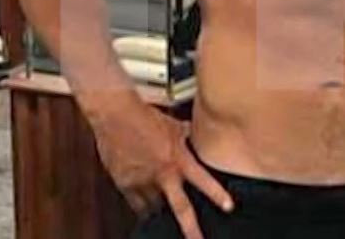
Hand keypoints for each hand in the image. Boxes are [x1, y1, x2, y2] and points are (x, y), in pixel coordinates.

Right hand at [88, 97, 232, 238]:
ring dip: (161, 210)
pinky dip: (141, 205)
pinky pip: (135, 203)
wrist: (116, 116)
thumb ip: (187, 135)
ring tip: (164, 214)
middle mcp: (162, 174)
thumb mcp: (174, 125)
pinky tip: (144, 205)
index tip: (228, 207)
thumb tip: (197, 134)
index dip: (217, 194)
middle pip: (180, 208)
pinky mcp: (124, 185)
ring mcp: (142, 182)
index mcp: (178, 158)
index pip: (202, 180)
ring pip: (155, 208)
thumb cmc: (145, 117)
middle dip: (190, 229)